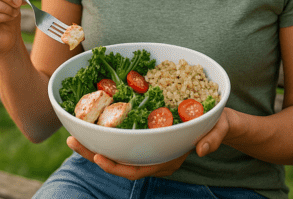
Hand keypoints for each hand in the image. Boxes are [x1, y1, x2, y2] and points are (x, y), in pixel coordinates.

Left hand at [65, 108, 236, 179]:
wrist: (220, 122)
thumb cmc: (219, 125)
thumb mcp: (219, 128)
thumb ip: (213, 138)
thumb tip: (202, 149)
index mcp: (168, 159)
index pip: (138, 170)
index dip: (117, 166)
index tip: (99, 156)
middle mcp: (155, 157)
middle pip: (119, 162)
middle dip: (93, 154)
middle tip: (72, 141)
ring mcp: (149, 148)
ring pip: (117, 152)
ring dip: (94, 144)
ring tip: (72, 133)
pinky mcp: (146, 137)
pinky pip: (122, 141)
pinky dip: (106, 133)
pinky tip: (91, 123)